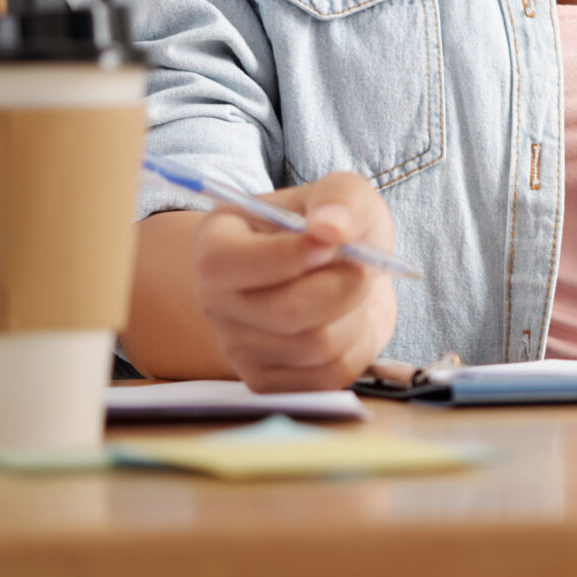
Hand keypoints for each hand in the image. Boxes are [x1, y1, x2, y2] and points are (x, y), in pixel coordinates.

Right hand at [189, 171, 396, 392]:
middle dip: (344, 286)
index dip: (288, 256)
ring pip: (315, 346)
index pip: (225, 264)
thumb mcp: (343, 194)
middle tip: (361, 265)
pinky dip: (358, 346)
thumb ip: (340, 198)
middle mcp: (215, 300)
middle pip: (284, 311)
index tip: (332, 243)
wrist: (340, 274)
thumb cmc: (332, 229)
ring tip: (352, 290)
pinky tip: (348, 321)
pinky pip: (328, 376)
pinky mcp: (268, 382)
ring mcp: (237, 347)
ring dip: (356, 314)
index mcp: (216, 244)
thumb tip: (330, 227)